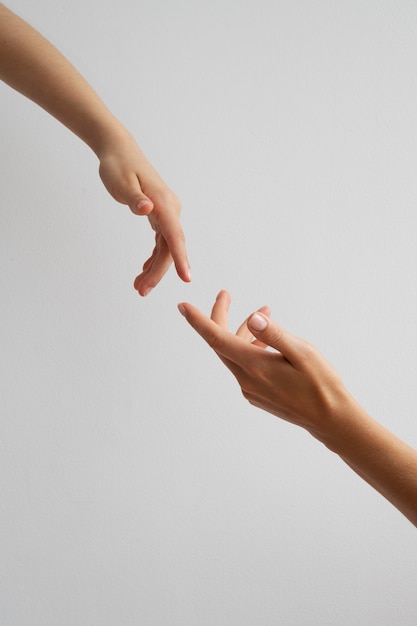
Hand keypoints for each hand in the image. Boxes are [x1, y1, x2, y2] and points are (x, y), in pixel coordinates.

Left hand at [98, 131, 190, 295]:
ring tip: (139, 287)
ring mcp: (166, 212)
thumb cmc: (118, 165)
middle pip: (170, 247)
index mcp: (163, 203)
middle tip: (141, 291)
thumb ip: (134, 198)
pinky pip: (161, 241)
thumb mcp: (121, 182)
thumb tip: (146, 208)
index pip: (174, 235)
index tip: (186, 278)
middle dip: (158, 272)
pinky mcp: (160, 214)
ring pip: (166, 247)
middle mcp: (170, 208)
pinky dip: (153, 257)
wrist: (119, 150)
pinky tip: (144, 271)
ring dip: (155, 268)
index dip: (181, 259)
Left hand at [178, 290, 349, 438]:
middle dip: (220, 317)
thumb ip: (275, 334)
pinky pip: (245, 366)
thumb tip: (251, 319)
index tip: (182, 306)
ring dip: (244, 332)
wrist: (331, 420)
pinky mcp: (257, 395)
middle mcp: (246, 380)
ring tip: (266, 312)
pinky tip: (268, 341)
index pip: (216, 339)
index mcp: (254, 367)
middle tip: (226, 294)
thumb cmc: (321, 384)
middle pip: (221, 344)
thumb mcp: (303, 353)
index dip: (198, 321)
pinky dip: (251, 348)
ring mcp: (250, 390)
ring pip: (235, 354)